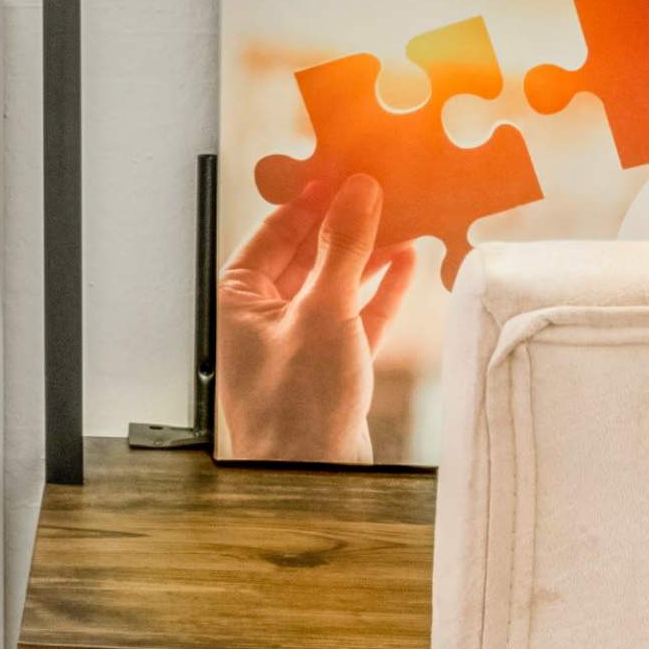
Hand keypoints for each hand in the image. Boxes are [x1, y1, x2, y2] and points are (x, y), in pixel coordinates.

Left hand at [215, 174, 421, 463]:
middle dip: (346, 224)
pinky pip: (359, 314)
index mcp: (239, 297)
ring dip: (370, 254)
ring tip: (405, 218)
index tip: (344, 170)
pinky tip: (408, 262)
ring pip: (337, 282)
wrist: (312, 479)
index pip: (275, 230)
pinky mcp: (332, 363)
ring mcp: (299, 338)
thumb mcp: (322, 312)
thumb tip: (357, 192)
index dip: (311, 199)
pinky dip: (382, 289)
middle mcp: (265, 314)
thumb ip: (343, 248)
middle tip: (382, 189)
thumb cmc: (294, 408)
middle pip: (308, 252)